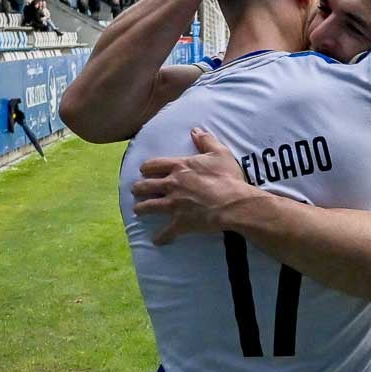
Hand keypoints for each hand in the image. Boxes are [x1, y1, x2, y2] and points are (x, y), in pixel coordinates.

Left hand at [131, 128, 256, 244]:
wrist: (234, 203)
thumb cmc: (228, 177)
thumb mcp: (220, 153)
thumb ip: (206, 141)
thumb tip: (195, 130)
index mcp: (180, 167)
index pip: (154, 165)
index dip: (146, 167)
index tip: (144, 170)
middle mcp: (172, 185)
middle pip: (146, 185)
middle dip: (138, 188)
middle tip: (136, 190)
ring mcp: (173, 204)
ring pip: (149, 206)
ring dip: (141, 208)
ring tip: (138, 210)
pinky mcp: (180, 222)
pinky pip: (166, 232)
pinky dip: (161, 237)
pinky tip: (157, 241)